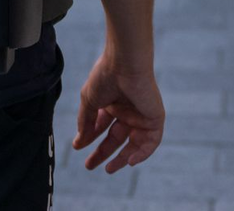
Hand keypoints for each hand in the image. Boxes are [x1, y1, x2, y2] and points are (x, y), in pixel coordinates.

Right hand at [73, 51, 164, 172]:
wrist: (124, 64)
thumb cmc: (105, 76)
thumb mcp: (89, 100)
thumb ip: (85, 121)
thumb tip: (79, 141)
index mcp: (111, 103)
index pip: (101, 126)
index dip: (89, 138)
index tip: (78, 148)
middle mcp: (126, 110)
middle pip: (115, 138)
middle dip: (103, 152)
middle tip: (89, 166)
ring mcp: (140, 115)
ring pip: (133, 143)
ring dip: (122, 158)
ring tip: (109, 169)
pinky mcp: (154, 118)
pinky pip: (150, 142)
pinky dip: (141, 153)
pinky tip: (129, 161)